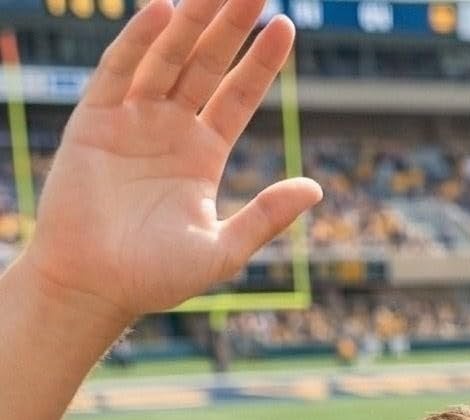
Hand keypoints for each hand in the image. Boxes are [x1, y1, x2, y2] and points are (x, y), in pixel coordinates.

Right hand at [21, 0, 321, 329]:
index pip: (238, 95)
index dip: (261, 62)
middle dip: (230, 25)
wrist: (96, 285)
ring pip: (167, 57)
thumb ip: (267, 216)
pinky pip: (121, 70)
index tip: (288, 27)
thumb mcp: (224, 249)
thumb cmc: (158, 277)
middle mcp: (170, 128)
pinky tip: (166, 12)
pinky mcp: (95, 118)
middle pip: (206, 64)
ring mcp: (132, 119)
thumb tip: (316, 189)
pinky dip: (141, 41)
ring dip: (191, 21)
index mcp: (202, 154)